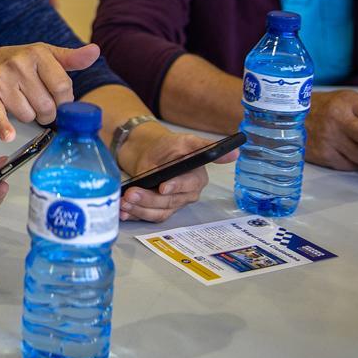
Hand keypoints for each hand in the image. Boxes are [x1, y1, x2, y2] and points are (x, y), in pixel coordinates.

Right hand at [0, 43, 100, 141]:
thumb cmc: (19, 64)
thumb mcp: (45, 56)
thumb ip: (71, 58)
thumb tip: (95, 51)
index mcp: (37, 53)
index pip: (63, 87)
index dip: (65, 101)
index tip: (59, 101)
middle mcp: (18, 64)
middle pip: (47, 106)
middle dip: (47, 112)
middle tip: (40, 104)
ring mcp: (2, 80)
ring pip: (28, 116)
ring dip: (28, 117)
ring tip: (21, 103)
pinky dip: (4, 127)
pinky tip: (7, 135)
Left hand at [118, 124, 233, 221]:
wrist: (150, 152)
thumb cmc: (170, 147)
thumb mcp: (186, 141)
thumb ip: (206, 146)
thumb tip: (234, 152)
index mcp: (196, 177)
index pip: (189, 185)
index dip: (176, 187)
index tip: (163, 186)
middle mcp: (186, 194)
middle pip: (170, 201)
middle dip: (149, 198)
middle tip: (131, 193)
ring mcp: (172, 204)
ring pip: (158, 212)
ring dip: (139, 208)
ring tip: (124, 201)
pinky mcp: (159, 209)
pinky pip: (149, 216)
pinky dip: (135, 214)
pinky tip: (123, 211)